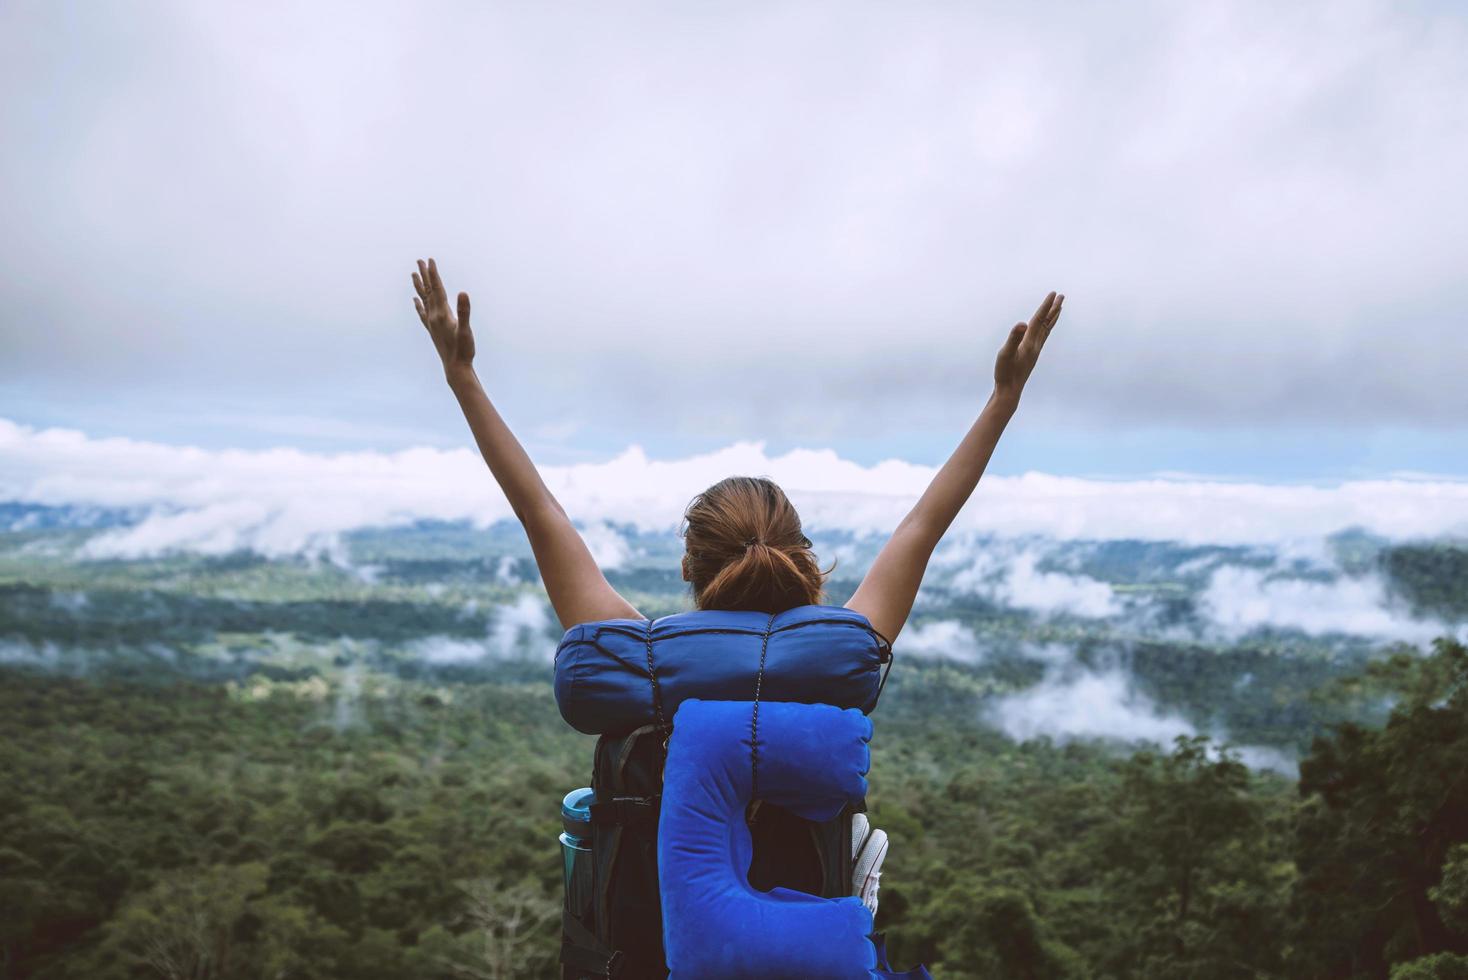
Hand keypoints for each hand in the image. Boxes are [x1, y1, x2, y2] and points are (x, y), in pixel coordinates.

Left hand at [412, 257, 475, 377]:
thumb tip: (463, 293)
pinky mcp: (432, 329)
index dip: (433, 274)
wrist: (455, 368)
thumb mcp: (466, 330)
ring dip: (420, 286)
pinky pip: (422, 313)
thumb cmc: (463, 350)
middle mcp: (433, 316)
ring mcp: (431, 323)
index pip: (437, 289)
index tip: (430, 260)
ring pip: (423, 299)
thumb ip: (464, 311)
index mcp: (441, 314)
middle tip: (420, 260)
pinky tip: (415, 300)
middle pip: (428, 291)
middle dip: (424, 275)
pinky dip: (418, 304)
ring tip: (414, 274)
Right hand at [994, 290, 1062, 398]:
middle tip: (1062, 296)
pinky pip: (1042, 337)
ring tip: (1058, 308)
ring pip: (1047, 330)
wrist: (1009, 391)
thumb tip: (1021, 324)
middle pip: (1047, 323)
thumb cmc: (1005, 373)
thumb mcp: (1006, 354)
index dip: (1046, 306)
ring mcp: (1035, 351)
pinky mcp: (1032, 355)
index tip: (1053, 293)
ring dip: (1052, 318)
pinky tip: (1044, 328)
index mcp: (1030, 343)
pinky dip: (1046, 328)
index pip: (1039, 320)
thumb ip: (1013, 338)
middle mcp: (1036, 345)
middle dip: (1054, 309)